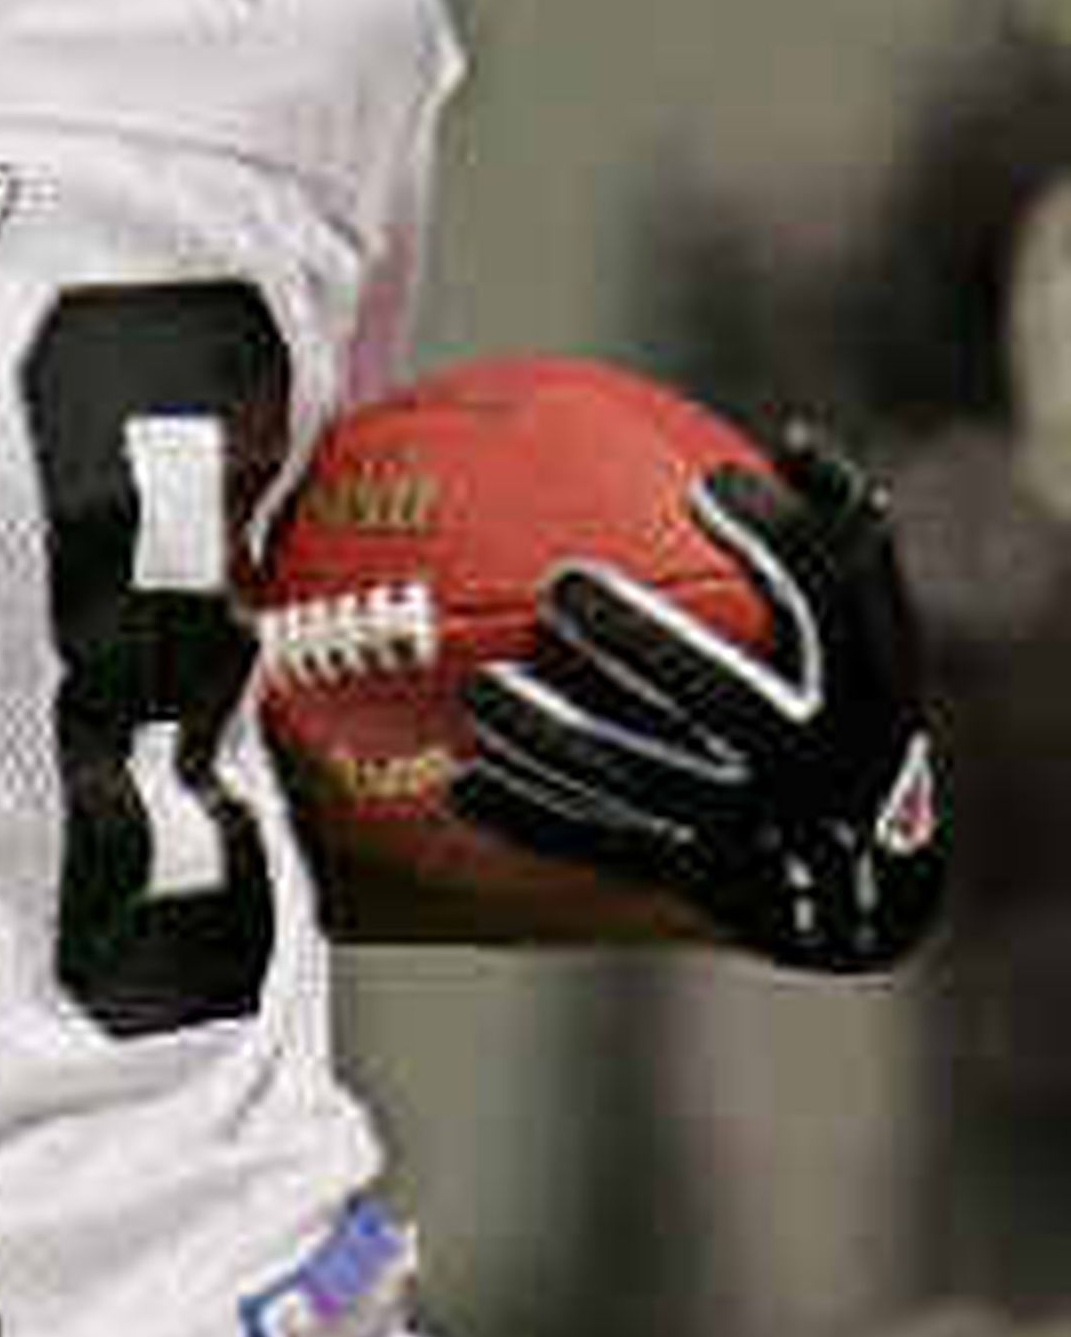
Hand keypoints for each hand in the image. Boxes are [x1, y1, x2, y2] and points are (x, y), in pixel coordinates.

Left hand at [451, 425, 945, 971]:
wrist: (869, 899)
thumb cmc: (847, 729)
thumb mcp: (870, 653)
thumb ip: (837, 558)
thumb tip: (799, 437)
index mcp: (874, 693)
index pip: (836, 604)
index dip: (777, 538)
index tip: (708, 483)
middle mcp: (825, 767)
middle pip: (726, 697)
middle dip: (641, 640)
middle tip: (562, 587)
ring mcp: (765, 834)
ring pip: (647, 779)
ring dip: (554, 735)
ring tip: (483, 690)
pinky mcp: (708, 887)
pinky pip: (607, 848)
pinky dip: (532, 818)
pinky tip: (461, 785)